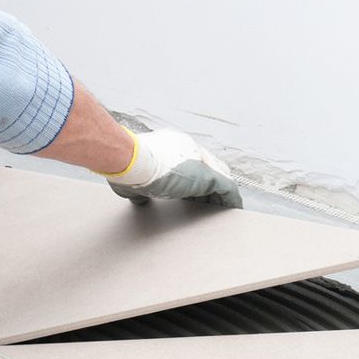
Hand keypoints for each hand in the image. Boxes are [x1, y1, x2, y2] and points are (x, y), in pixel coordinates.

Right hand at [104, 129, 242, 208]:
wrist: (127, 158)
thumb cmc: (125, 166)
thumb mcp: (133, 181)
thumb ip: (141, 189)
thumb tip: (140, 198)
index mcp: (172, 148)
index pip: (190, 165)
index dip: (193, 183)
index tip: (194, 197)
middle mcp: (188, 149)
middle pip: (208, 169)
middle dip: (209, 188)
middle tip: (210, 205)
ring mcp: (198, 159)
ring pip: (219, 177)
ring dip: (221, 195)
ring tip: (223, 211)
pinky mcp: (205, 174)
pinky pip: (226, 188)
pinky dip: (230, 200)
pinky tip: (232, 211)